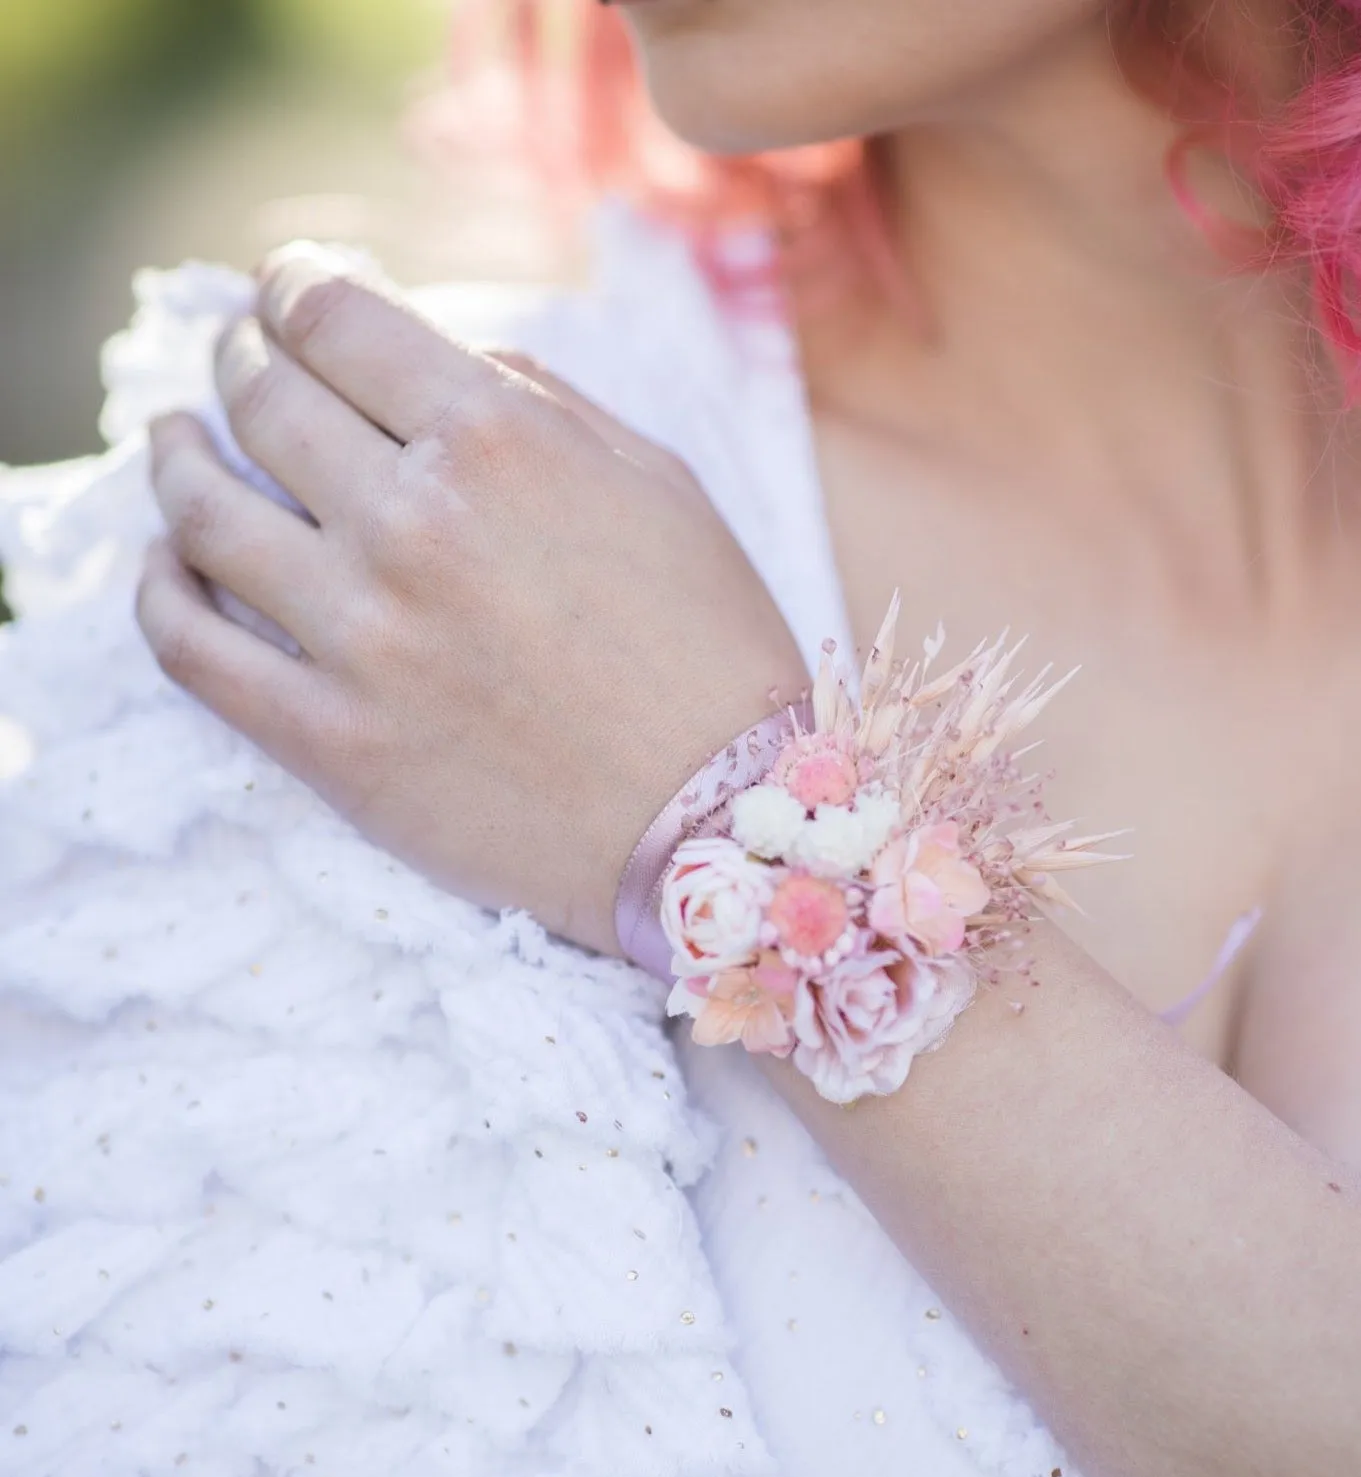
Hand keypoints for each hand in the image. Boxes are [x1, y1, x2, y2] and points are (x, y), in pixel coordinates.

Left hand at [137, 242, 806, 955]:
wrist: (722, 826)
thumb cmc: (711, 649)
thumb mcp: (662, 485)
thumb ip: (544, 403)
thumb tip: (444, 364)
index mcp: (501, 443)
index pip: (334, 319)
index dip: (290, 287)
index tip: (281, 292)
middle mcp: (414, 524)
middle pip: (262, 400)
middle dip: (238, 360)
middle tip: (238, 361)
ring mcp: (361, 637)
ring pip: (202, 513)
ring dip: (175, 460)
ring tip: (176, 445)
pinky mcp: (331, 741)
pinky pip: (191, 645)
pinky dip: (160, 589)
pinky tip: (171, 565)